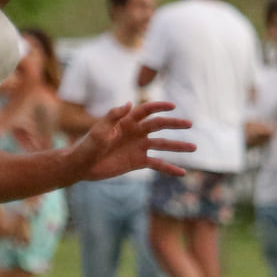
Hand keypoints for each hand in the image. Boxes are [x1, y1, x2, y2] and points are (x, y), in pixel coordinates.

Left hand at [77, 101, 193, 181]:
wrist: (83, 165)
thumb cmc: (88, 145)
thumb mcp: (99, 130)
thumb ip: (114, 116)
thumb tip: (130, 103)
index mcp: (127, 121)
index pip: (146, 110)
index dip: (159, 107)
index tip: (172, 106)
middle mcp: (136, 132)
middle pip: (159, 125)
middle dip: (174, 124)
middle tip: (190, 124)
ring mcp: (139, 147)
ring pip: (162, 145)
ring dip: (178, 146)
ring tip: (194, 147)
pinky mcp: (138, 162)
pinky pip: (158, 164)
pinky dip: (170, 168)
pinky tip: (182, 173)